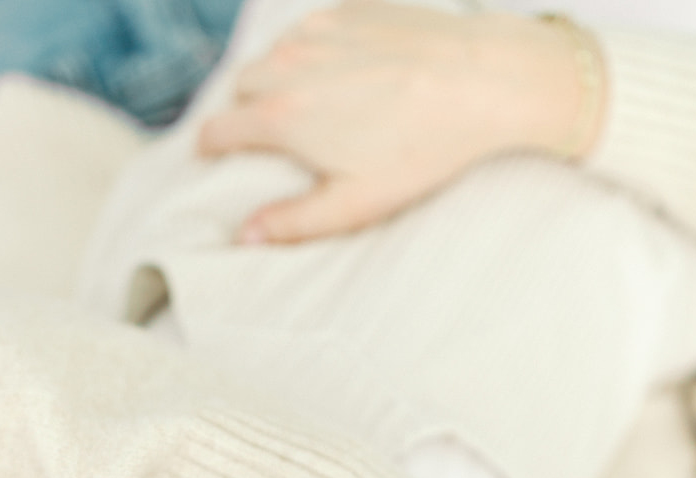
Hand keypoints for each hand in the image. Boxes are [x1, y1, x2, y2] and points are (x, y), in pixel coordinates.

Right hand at [197, 3, 604, 243]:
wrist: (483, 79)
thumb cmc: (422, 148)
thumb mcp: (354, 203)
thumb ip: (292, 222)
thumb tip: (245, 236)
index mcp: (281, 115)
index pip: (215, 130)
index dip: (212, 150)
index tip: (220, 160)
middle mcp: (289, 62)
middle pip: (240, 88)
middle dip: (247, 112)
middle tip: (276, 140)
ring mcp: (319, 28)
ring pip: (275, 53)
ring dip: (281, 78)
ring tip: (315, 107)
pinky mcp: (351, 7)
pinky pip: (314, 29)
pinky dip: (318, 50)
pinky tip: (351, 74)